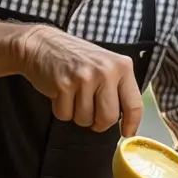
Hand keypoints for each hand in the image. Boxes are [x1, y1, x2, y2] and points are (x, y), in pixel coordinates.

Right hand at [19, 26, 143, 135]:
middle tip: (92, 114)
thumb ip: (118, 87)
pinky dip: (62, 110)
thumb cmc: (76, 58)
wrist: (42, 44)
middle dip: (99, 123)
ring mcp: (84, 77)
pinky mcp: (63, 85)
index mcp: (122, 66)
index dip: (131, 124)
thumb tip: (128, 119)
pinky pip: (65, 115)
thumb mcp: (106, 64)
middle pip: (109, 118)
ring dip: (77, 115)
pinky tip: (61, 93)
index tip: (127, 132)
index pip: (134, 104)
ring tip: (74, 96)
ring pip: (85, 119)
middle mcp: (105, 71)